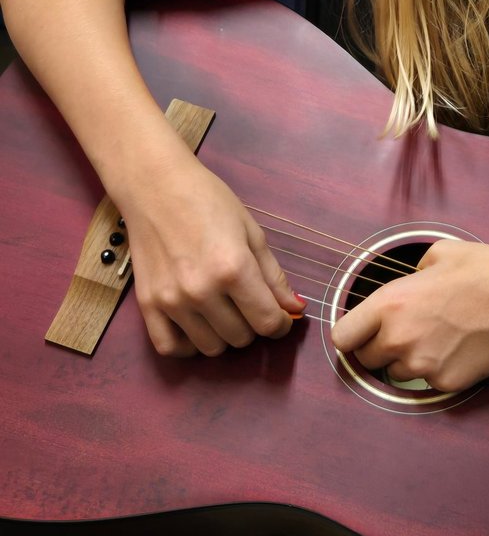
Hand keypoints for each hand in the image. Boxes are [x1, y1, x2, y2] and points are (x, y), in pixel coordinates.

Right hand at [118, 151, 303, 356]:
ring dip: (225, 336)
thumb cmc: (207, 200)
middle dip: (254, 326)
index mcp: (233, 268)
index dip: (281, 324)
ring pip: (211, 348)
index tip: (281, 318)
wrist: (155, 186)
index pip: (267, 322)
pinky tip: (199, 327)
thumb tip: (295, 308)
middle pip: (241, 337)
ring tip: (226, 312)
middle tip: (251, 305)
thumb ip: (273, 275)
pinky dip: (189, 346)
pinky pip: (171, 348)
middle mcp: (201, 290)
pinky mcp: (147, 305)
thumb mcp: (251, 231)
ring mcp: (172, 301)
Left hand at [331, 240, 488, 391]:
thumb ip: (413, 271)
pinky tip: (458, 348)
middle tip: (408, 331)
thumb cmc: (485, 272)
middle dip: (381, 347)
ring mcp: (421, 365)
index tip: (361, 332)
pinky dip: (438, 369)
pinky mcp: (444, 383)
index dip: (353, 334)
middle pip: (367, 359)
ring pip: (397, 373)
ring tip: (438, 337)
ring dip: (409, 360)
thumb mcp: (440, 253)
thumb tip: (412, 279)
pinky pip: (429, 381)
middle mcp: (398, 338)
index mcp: (389, 304)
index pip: (343, 337)